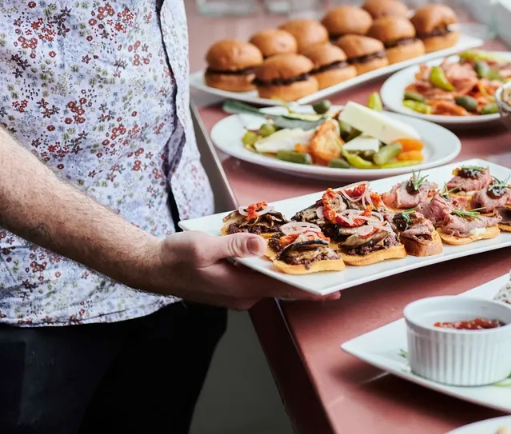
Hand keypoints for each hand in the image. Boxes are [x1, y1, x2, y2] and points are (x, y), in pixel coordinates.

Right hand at [141, 231, 339, 309]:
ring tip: (309, 255)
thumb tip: (260, 244)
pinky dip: (270, 268)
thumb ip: (235, 245)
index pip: (282, 289)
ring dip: (287, 271)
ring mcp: (237, 293)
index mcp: (239, 288)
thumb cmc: (174, 258)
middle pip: (281, 287)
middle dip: (305, 278)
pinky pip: (258, 279)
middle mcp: (242, 295)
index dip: (309, 289)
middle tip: (329, 266)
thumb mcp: (204, 246)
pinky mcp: (231, 286)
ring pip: (270, 282)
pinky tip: (277, 253)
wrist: (151, 267)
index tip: (332, 290)